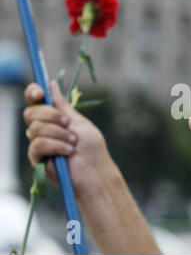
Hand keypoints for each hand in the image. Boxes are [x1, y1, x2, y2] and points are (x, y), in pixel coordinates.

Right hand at [23, 80, 114, 194]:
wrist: (94, 170)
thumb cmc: (91, 147)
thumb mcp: (78, 121)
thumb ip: (62, 105)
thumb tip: (51, 84)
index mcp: (53, 117)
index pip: (34, 100)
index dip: (33, 93)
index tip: (40, 93)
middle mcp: (43, 128)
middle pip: (31, 112)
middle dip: (51, 115)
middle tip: (68, 123)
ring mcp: (38, 142)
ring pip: (35, 128)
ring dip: (58, 134)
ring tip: (73, 142)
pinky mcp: (36, 158)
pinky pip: (38, 144)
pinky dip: (56, 146)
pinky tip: (68, 152)